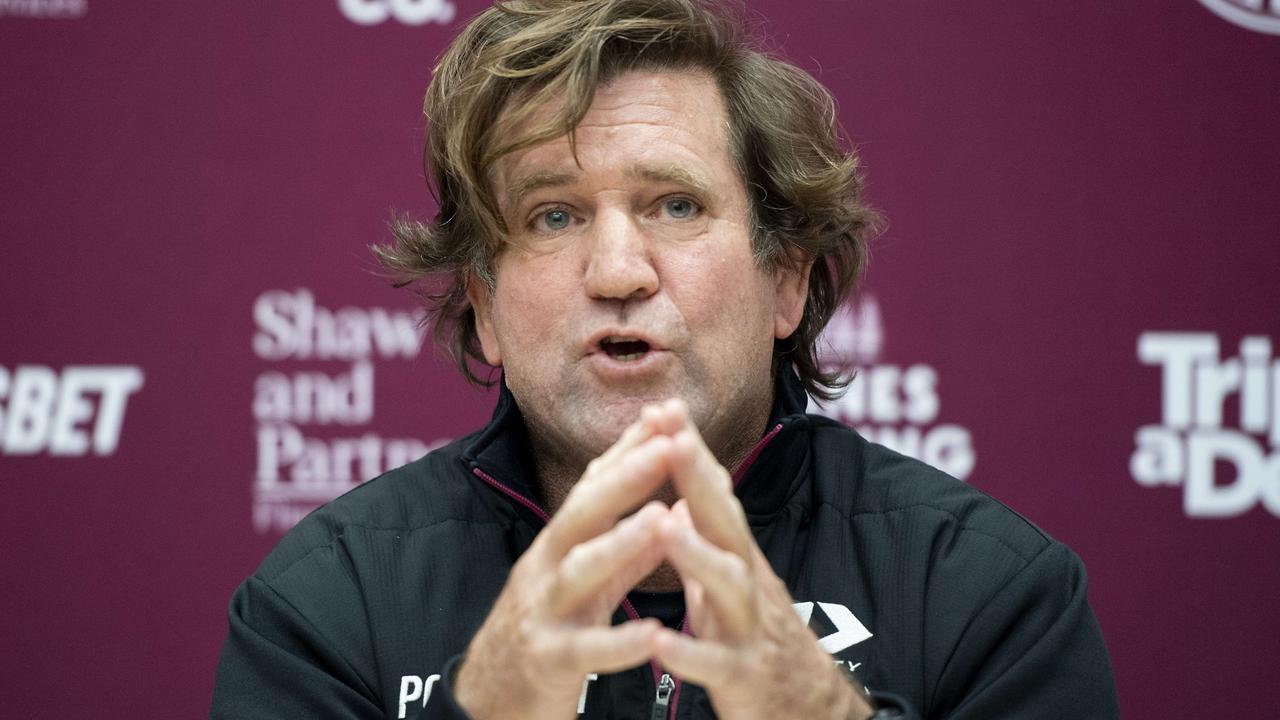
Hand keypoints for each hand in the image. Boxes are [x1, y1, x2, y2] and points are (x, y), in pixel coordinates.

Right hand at [454, 414, 673, 719]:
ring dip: (620, 544)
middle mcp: (546, 569)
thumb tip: (668, 508)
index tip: (666, 416)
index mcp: (559, 546)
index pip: (594, 488)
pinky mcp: (546, 662)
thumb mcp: (583, 585)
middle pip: (582, 514)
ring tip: (660, 520)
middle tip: (668, 445)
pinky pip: (583, 651)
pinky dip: (618, 643)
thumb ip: (625, 552)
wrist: (488, 699)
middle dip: (625, 477)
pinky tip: (654, 634)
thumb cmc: (545, 633)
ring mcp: (542, 613)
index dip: (629, 451)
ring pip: (578, 572)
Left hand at [648, 406, 875, 719]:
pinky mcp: (744, 677)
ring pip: (727, 586)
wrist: (810, 711)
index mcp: (737, 558)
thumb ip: (711, 539)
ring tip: (664, 524)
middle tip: (673, 437)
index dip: (691, 453)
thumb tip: (685, 492)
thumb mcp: (735, 582)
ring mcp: (750, 628)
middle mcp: (748, 583)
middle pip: (726, 523)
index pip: (714, 494)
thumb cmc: (763, 642)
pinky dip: (687, 652)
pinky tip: (657, 640)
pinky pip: (716, 664)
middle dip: (699, 479)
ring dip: (696, 554)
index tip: (664, 406)